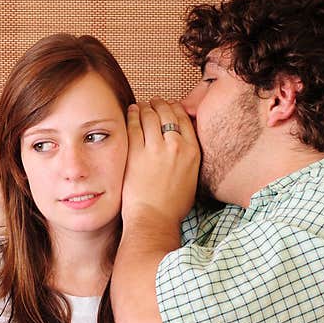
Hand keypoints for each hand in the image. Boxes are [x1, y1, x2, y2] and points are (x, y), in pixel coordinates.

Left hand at [122, 98, 199, 224]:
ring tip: (141, 106)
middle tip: (154, 103)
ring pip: (150, 115)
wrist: (154, 219)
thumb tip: (183, 142)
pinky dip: (132, 115)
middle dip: (160, 104)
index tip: (169, 108)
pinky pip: (133, 125)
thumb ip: (189, 156)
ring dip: (145, 107)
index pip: (184, 118)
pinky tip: (131, 112)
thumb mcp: (192, 177)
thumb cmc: (172, 205)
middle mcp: (176, 146)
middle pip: (167, 112)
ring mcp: (155, 148)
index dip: (175, 109)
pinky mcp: (136, 152)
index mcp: (193, 151)